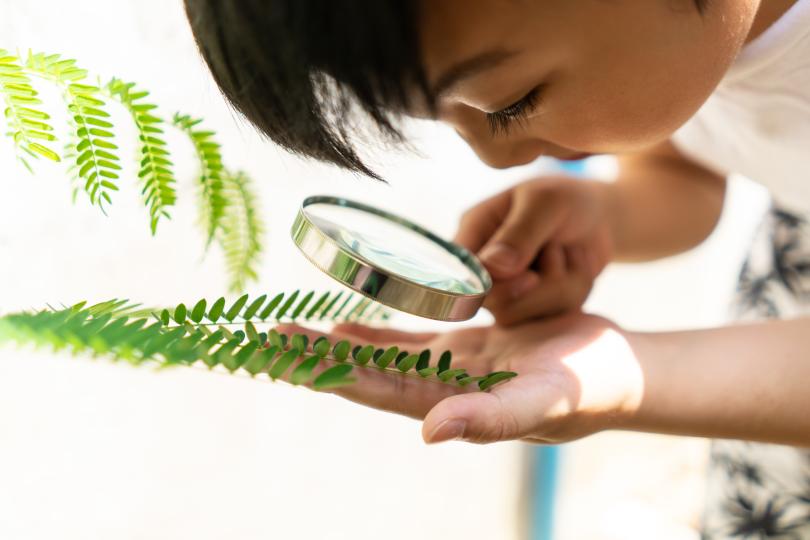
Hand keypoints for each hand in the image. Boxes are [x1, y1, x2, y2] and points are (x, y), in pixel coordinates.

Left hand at [278, 313, 641, 444]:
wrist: (616, 370)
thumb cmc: (588, 389)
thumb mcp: (544, 401)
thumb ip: (491, 419)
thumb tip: (431, 433)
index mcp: (447, 403)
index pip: (371, 388)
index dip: (324, 374)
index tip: (281, 358)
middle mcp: (438, 389)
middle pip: (363, 373)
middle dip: (314, 358)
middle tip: (266, 338)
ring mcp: (448, 369)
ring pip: (378, 356)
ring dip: (335, 344)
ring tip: (291, 330)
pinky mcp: (464, 348)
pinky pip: (408, 339)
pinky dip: (375, 333)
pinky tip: (346, 323)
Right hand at [456, 177, 614, 325]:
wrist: (599, 217)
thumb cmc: (565, 199)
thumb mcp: (545, 202)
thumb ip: (519, 233)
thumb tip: (494, 266)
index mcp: (474, 234)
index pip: (462, 274)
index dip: (492, 287)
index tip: (531, 277)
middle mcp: (483, 268)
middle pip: (494, 304)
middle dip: (538, 287)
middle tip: (557, 253)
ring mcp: (506, 293)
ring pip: (524, 315)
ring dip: (560, 285)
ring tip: (568, 253)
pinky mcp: (531, 309)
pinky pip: (550, 319)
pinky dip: (574, 292)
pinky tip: (576, 269)